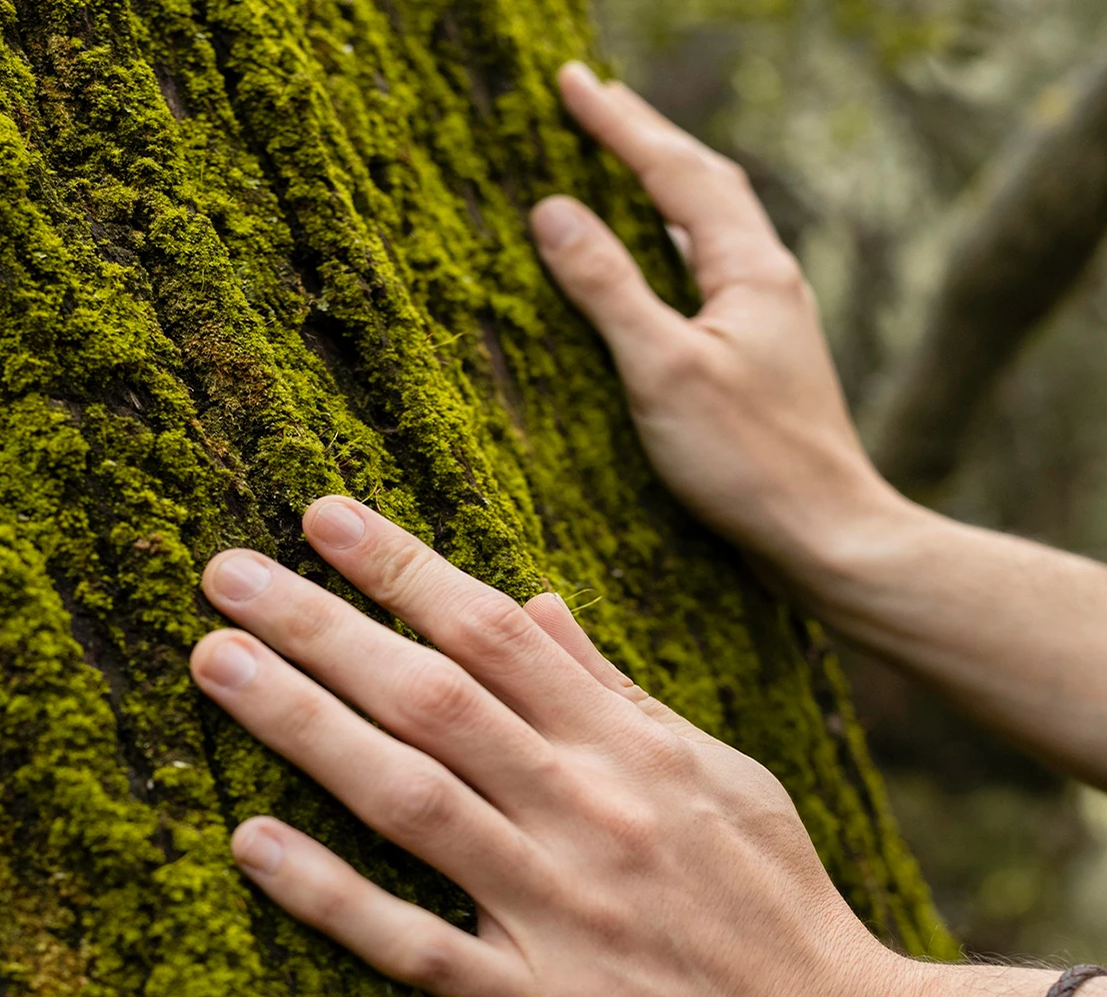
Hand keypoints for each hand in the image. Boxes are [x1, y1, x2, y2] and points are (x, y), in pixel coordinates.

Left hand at [190, 496, 922, 996]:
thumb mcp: (719, 773)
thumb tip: (538, 602)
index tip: (324, 519)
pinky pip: (418, 946)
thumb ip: (618, 690)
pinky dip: (330, 895)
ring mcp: (562, 911)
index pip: (497, 634)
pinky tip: (253, 842)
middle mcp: (590, 813)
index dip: (404, 569)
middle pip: (434, 699)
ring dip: (304, 727)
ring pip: (411, 799)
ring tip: (217, 663)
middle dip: (323, 626)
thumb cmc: (777, 901)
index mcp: (633, 749)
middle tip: (228, 573)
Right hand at [532, 64, 909, 582]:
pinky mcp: (763, 359)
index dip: (620, 124)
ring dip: (665, 189)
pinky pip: (711, 276)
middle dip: (647, 139)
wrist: (826, 533)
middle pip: (704, 185)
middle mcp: (769, 281)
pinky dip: (676, 249)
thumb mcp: (663, 368)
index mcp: (750, 269)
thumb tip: (552, 211)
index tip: (570, 82)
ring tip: (623, 165)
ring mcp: (770, 320)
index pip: (676, 171)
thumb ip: (607, 286)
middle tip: (595, 104)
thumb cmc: (750, 460)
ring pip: (712, 230)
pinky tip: (661, 268)